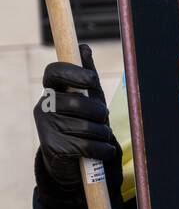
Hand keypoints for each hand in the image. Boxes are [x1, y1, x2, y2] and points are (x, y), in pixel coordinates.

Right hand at [33, 43, 122, 195]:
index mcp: (52, 90)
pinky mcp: (53, 148)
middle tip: (104, 119)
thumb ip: (86, 76)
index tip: (92, 80)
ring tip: (101, 136)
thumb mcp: (88, 99)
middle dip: (99, 112)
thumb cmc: (81, 122)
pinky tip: (101, 150)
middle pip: (78, 103)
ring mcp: (46, 128)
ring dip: (102, 134)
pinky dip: (101, 149)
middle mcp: (44, 107)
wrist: (71, 160)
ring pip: (86, 127)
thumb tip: (84, 48)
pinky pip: (87, 146)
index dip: (74, 73)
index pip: (54, 72)